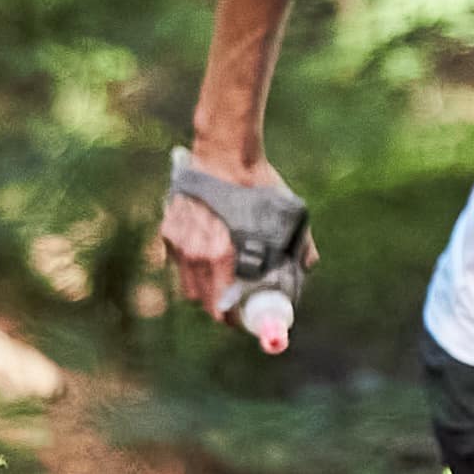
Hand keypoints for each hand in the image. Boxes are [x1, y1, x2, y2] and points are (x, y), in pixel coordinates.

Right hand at [159, 152, 316, 336]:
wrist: (225, 152)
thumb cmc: (260, 186)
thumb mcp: (291, 219)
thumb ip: (299, 251)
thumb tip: (304, 272)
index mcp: (221, 257)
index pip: (223, 309)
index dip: (237, 320)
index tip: (248, 321)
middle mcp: (194, 254)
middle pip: (204, 303)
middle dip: (223, 309)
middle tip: (239, 306)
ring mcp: (178, 243)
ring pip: (189, 286)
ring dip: (206, 291)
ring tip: (225, 286)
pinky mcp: (169, 230)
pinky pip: (180, 264)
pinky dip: (194, 269)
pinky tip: (211, 259)